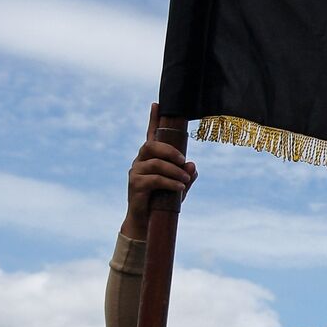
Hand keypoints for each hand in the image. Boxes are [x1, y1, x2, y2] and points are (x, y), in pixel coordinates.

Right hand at [122, 102, 195, 240]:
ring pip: (155, 163)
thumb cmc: (163, 201)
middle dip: (170, 150)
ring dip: (174, 171)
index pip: (151, 134)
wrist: (146, 223)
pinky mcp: (134, 185)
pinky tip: (180, 188)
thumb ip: (187, 175)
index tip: (156, 103)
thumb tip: (192, 165)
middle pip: (151, 145)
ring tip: (185, 180)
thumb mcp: (180, 186)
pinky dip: (170, 183)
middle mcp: (140, 161)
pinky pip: (154, 179)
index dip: (153, 119)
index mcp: (151, 157)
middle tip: (184, 161)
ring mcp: (135, 172)